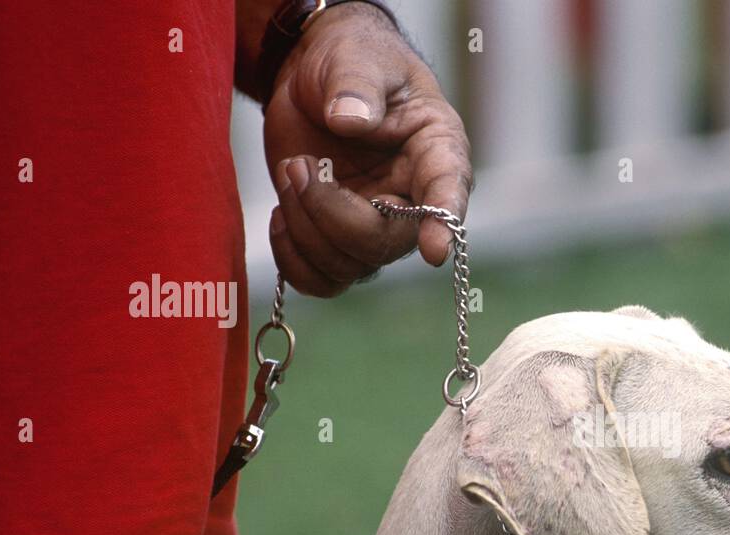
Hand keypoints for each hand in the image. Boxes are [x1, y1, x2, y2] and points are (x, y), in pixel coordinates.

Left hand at [263, 2, 471, 295]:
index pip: (447, 193)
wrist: (313, 81)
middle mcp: (412, 202)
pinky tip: (282, 214)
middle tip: (298, 164)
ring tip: (291, 169)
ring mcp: (375, 228)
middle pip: (383, 244)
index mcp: (435, 152)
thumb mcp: (356, 58)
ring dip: (303, 226)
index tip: (434, 251)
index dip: (441, 224)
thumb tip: (351, 120)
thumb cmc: (351, 62)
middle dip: (329, 213)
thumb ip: (358, 85)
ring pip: (347, 266)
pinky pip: (319, 280)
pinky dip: (291, 258)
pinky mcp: (337, 241)